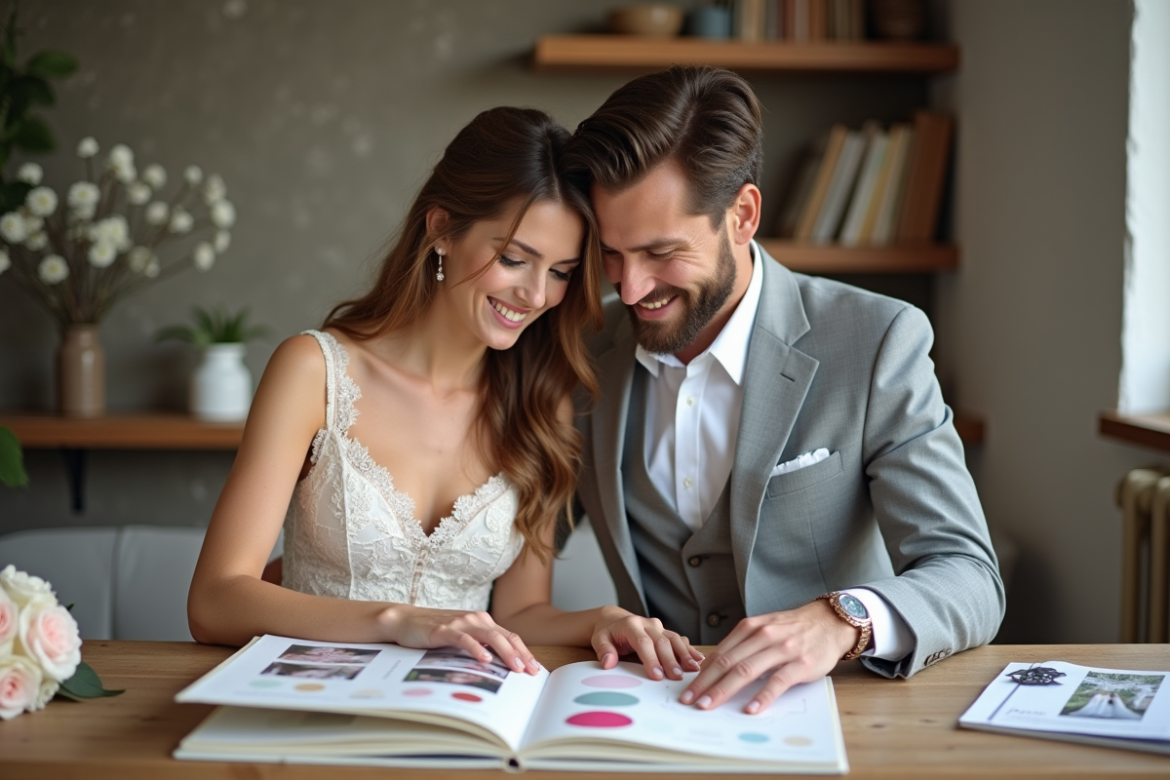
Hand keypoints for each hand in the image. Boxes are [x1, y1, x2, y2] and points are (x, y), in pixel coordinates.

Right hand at [386, 605, 540, 674]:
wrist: (406, 621)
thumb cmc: (435, 632)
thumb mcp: (462, 639)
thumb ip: (480, 646)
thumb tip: (501, 667)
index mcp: (483, 622)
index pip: (510, 637)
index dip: (525, 652)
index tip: (536, 668)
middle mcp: (476, 619)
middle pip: (506, 636)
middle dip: (522, 654)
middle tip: (532, 671)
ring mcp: (460, 623)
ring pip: (490, 636)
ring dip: (506, 652)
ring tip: (516, 667)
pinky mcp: (444, 630)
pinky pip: (464, 639)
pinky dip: (476, 649)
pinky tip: (485, 660)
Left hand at [591, 606, 703, 680]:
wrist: (614, 620)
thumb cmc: (607, 633)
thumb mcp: (600, 640)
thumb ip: (604, 651)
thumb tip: (608, 663)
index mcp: (631, 625)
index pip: (643, 642)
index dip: (651, 659)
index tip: (657, 676)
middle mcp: (648, 624)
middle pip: (662, 642)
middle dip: (670, 661)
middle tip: (677, 677)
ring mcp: (659, 627)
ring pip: (674, 639)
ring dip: (684, 655)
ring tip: (693, 670)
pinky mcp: (665, 631)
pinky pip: (679, 639)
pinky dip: (689, 649)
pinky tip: (699, 660)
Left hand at [680, 600, 856, 712]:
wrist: (829, 622)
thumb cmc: (793, 629)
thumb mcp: (764, 628)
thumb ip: (743, 645)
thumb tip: (715, 668)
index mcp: (750, 627)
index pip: (720, 653)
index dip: (701, 672)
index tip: (688, 689)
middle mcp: (763, 636)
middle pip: (727, 662)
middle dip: (705, 683)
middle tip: (690, 701)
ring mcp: (782, 649)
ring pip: (746, 671)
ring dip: (724, 690)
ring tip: (710, 705)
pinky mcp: (800, 664)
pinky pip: (777, 681)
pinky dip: (762, 696)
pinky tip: (750, 708)